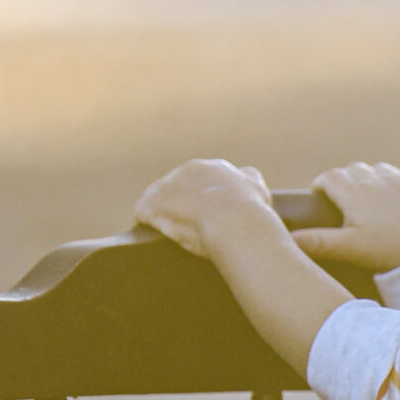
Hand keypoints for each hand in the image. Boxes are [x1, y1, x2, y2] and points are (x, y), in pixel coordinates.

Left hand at [133, 159, 276, 258]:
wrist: (235, 221)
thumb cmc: (249, 211)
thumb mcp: (257, 188)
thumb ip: (250, 179)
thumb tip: (248, 176)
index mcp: (210, 168)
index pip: (196, 179)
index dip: (198, 197)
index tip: (203, 213)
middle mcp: (186, 171)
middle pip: (174, 187)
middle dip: (176, 203)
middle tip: (183, 225)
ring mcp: (167, 187)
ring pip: (155, 197)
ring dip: (157, 212)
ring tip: (161, 229)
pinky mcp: (152, 205)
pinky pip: (142, 211)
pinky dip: (143, 221)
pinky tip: (146, 231)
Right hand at [294, 163, 399, 274]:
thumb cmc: (387, 250)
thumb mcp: (348, 248)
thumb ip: (317, 241)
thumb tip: (289, 238)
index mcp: (353, 190)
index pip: (329, 178)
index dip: (322, 185)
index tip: (319, 195)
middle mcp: (374, 177)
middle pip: (352, 170)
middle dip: (346, 181)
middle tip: (345, 200)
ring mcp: (399, 178)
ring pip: (378, 169)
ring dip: (371, 179)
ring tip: (371, 198)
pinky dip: (397, 182)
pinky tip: (397, 197)